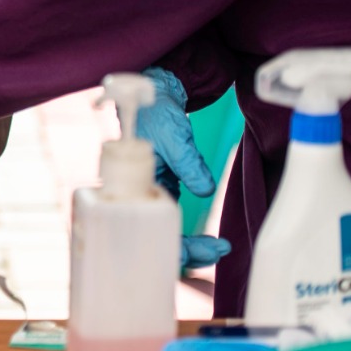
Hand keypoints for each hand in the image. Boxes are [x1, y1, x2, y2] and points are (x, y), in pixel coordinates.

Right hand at [139, 67, 230, 269]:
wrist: (153, 97)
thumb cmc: (156, 114)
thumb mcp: (174, 138)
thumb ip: (190, 165)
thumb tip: (206, 191)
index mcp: (130, 184)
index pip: (150, 228)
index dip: (178, 245)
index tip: (209, 247)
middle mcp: (136, 194)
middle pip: (157, 238)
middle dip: (189, 253)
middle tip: (220, 250)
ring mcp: (148, 194)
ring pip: (165, 232)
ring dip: (192, 246)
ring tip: (219, 248)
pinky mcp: (161, 189)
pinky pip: (172, 220)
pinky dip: (189, 232)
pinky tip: (208, 239)